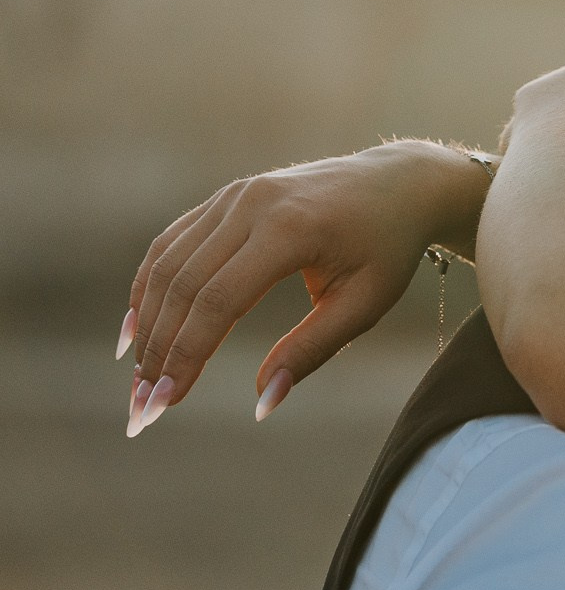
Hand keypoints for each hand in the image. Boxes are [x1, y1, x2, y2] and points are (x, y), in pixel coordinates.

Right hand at [122, 139, 492, 432]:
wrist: (400, 183)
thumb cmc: (388, 248)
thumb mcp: (365, 304)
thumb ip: (312, 350)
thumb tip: (262, 403)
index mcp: (291, 228)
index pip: (218, 300)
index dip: (186, 355)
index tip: (165, 404)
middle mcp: (253, 204)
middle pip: (183, 284)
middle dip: (158, 350)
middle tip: (142, 406)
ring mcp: (235, 195)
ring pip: (169, 264)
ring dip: (147, 323)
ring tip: (139, 378)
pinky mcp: (227, 196)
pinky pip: (173, 243)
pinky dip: (151, 285)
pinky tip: (140, 327)